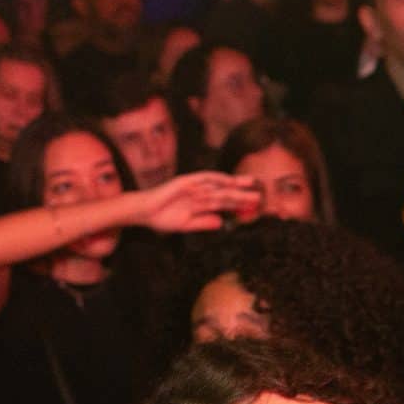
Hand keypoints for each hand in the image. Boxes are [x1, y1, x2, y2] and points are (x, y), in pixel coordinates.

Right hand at [140, 173, 262, 232]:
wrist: (143, 213)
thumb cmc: (162, 218)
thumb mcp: (186, 224)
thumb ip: (203, 223)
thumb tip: (221, 223)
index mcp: (201, 203)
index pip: (224, 204)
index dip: (239, 205)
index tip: (253, 207)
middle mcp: (200, 193)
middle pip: (225, 193)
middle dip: (242, 195)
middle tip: (259, 196)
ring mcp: (193, 186)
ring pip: (218, 186)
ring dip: (234, 186)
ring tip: (250, 186)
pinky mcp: (185, 181)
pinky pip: (203, 179)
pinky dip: (216, 179)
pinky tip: (228, 180)